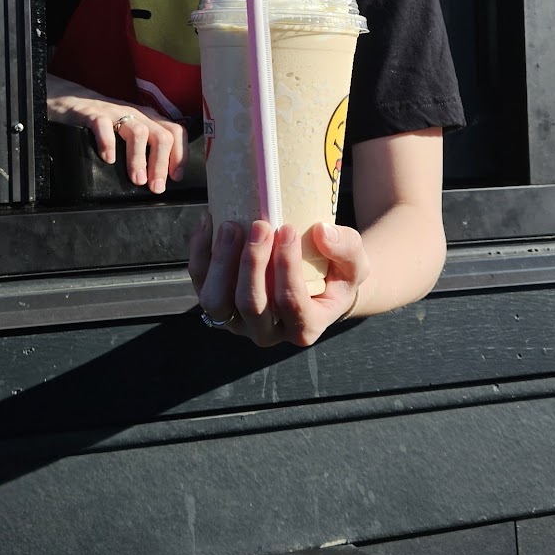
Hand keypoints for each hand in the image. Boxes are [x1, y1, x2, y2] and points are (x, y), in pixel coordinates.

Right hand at [47, 87, 185, 193]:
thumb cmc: (102, 127)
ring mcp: (115, 112)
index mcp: (148, 119)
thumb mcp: (128, 135)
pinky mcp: (92, 114)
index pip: (175, 132)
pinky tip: (108, 159)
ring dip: (139, 159)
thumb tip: (156, 181)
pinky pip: (103, 125)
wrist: (68, 105)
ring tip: (136, 179)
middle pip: (161, 135)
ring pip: (138, 132)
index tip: (175, 177)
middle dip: (160, 164)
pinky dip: (108, 143)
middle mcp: (135, 114)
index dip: (179, 155)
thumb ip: (143, 151)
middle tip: (154, 187)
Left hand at [188, 215, 369, 347]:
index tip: (288, 230)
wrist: (317, 283)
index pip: (291, 303)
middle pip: (250, 305)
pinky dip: (201, 252)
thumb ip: (347, 249)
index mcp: (304, 328)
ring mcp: (238, 322)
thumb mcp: (355, 264)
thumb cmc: (337, 274)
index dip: (287, 267)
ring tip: (231, 226)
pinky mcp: (217, 305)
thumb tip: (322, 232)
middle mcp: (268, 332)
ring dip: (221, 262)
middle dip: (252, 263)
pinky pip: (199, 282)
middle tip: (260, 225)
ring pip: (216, 302)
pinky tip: (211, 222)